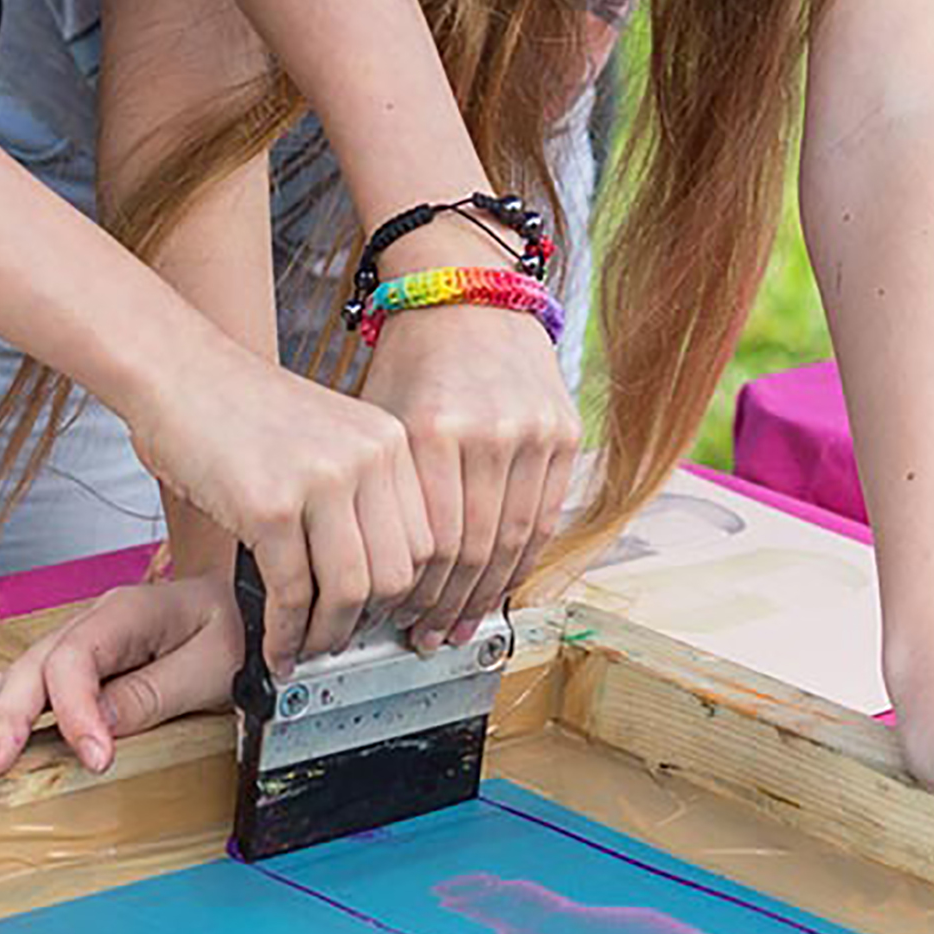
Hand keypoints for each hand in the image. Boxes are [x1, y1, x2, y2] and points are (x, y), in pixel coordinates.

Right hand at [0, 572, 238, 779]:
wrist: (244, 607)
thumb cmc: (233, 632)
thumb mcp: (210, 666)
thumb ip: (154, 694)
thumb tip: (100, 727)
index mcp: (129, 611)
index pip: (78, 657)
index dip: (75, 710)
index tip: (93, 758)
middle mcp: (95, 621)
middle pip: (36, 665)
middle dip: (9, 716)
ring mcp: (82, 641)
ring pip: (22, 673)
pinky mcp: (80, 665)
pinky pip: (31, 684)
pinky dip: (1, 711)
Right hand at [118, 338, 430, 672]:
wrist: (178, 373)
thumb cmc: (239, 411)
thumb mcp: (326, 441)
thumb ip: (358, 497)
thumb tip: (374, 584)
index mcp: (390, 440)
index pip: (428, 541)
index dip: (406, 594)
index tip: (382, 620)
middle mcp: (368, 456)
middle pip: (398, 573)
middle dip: (369, 623)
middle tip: (340, 642)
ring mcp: (321, 479)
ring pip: (352, 591)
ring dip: (327, 636)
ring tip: (305, 650)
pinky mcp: (269, 505)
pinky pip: (292, 592)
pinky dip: (283, 634)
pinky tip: (272, 645)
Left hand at [361, 261, 583, 645]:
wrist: (470, 296)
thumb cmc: (413, 362)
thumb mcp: (381, 421)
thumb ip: (384, 497)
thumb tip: (368, 582)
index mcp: (435, 430)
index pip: (429, 543)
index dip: (411, 595)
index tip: (392, 622)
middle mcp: (492, 432)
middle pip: (474, 552)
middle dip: (445, 605)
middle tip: (424, 637)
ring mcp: (536, 433)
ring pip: (515, 543)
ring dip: (484, 595)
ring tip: (458, 625)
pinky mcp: (565, 434)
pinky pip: (546, 518)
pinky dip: (522, 562)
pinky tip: (496, 588)